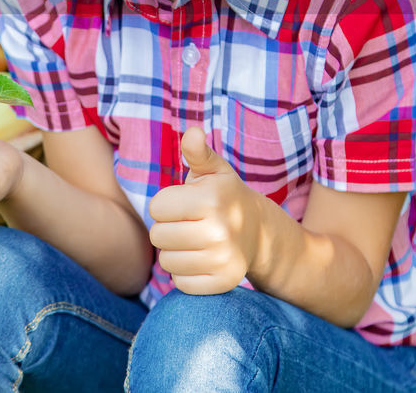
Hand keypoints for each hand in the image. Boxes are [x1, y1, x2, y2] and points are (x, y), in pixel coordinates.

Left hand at [147, 126, 264, 294]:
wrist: (259, 231)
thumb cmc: (224, 195)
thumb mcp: (213, 170)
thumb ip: (197, 151)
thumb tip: (192, 133)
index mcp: (212, 198)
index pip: (156, 207)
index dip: (166, 204)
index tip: (185, 204)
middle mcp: (220, 230)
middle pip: (158, 236)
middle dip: (168, 228)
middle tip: (189, 223)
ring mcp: (224, 259)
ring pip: (167, 262)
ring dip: (175, 252)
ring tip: (194, 241)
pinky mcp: (223, 282)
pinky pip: (180, 284)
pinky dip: (185, 274)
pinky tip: (201, 259)